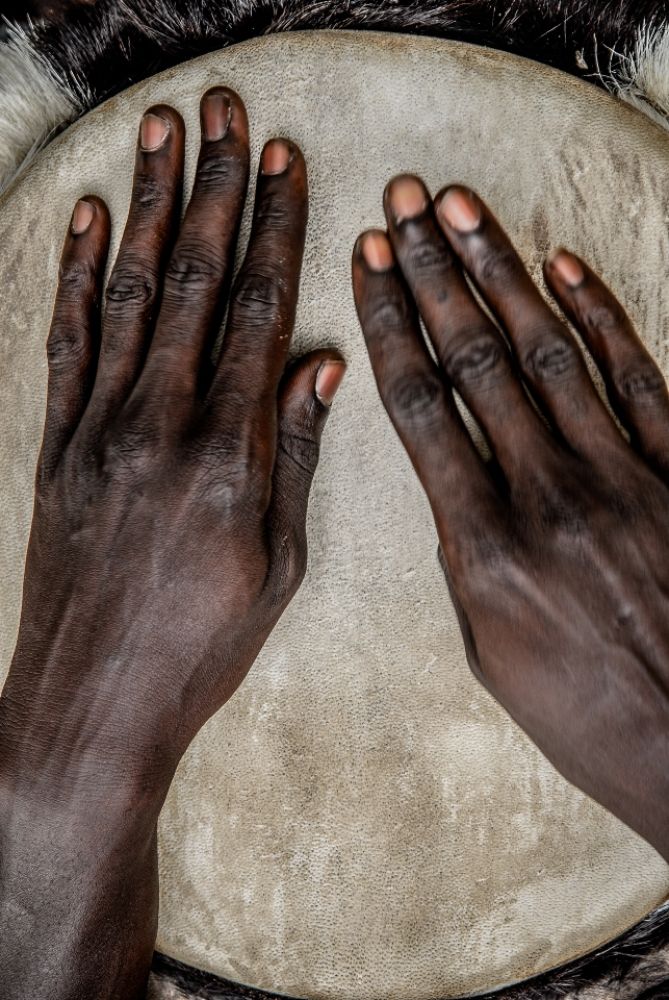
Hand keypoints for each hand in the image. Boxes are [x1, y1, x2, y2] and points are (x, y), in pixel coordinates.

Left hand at [0, 88, 343, 998]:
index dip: (274, 233)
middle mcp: (160, 426)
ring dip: (149, 208)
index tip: (284, 164)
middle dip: (212, 190)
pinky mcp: (58, 446)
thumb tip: (323, 369)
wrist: (92, 698)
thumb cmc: (199, 644)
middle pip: (194, 285)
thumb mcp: (277, 564)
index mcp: (228, 457)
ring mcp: (100, 430)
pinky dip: (78, 276)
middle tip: (224, 112)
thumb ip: (296, 459)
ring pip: (130, 297)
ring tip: (161, 134)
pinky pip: (67, 344)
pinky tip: (94, 220)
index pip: (259, 318)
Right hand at [353, 176, 668, 859]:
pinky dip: (601, 316)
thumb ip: (466, 557)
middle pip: (477, 362)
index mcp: (487, 547)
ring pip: (549, 352)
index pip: (422, 408)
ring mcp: (622, 477)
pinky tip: (564, 265)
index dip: (391, 324)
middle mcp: (549, 495)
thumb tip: (451, 488)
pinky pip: (638, 376)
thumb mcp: (490, 650)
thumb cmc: (584, 714)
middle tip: (404, 201)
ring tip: (463, 209)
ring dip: (501, 273)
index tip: (369, 264)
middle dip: (434, 273)